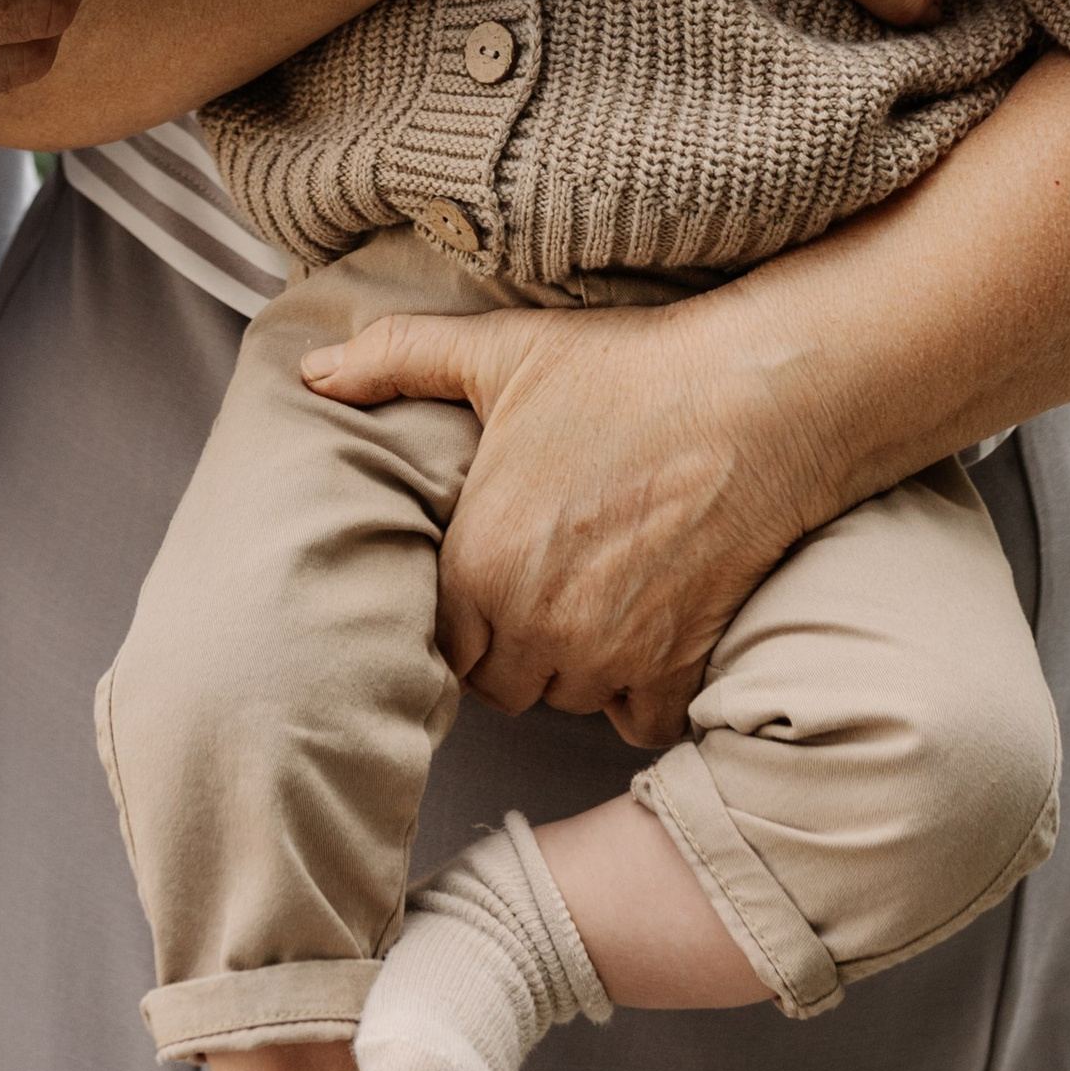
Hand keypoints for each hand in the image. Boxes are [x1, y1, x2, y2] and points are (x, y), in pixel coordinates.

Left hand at [304, 300, 821, 748]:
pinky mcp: (676, 668)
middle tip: (535, 585)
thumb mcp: (498, 349)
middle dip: (506, 644)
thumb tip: (313, 372)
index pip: (437, 639)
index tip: (483, 576)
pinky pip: (636, 721)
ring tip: (589, 598)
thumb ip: (394, 360)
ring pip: (563, 699)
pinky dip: (637, 694)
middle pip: (496, 681)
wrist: (756, 397)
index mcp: (480, 564)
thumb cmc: (627, 371)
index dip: (456, 610)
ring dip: (568, 665)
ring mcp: (610, 656)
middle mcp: (536, 626)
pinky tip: (644, 635)